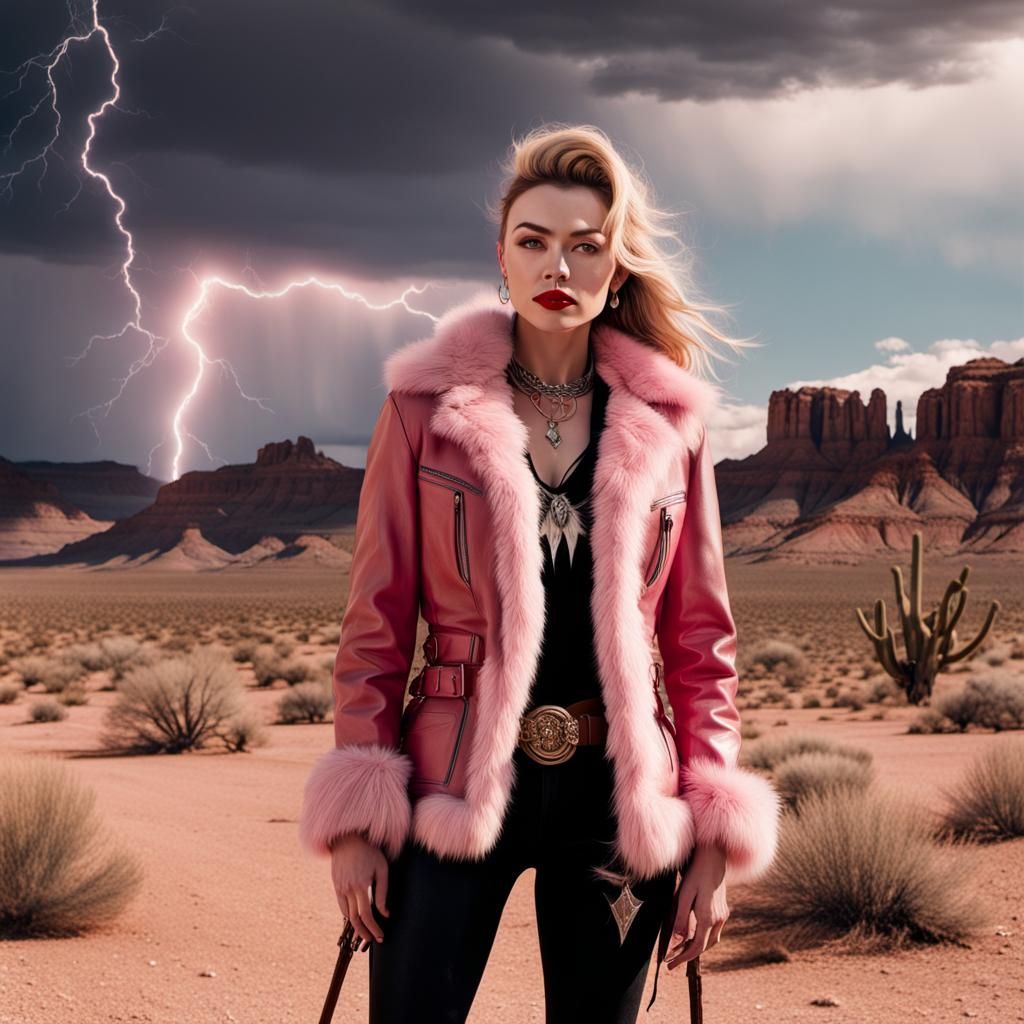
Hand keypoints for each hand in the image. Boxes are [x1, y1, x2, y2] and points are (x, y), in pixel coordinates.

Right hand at [329, 833, 390, 947]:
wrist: (348, 839)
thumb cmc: (369, 852)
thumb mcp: (382, 869)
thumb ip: (383, 892)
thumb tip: (385, 913)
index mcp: (360, 885)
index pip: (366, 914)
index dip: (373, 928)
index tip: (380, 936)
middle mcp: (348, 889)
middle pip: (355, 919)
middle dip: (365, 932)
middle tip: (374, 940)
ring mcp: (340, 888)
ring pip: (347, 915)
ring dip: (356, 927)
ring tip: (366, 933)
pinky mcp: (336, 886)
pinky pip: (342, 906)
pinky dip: (348, 916)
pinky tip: (357, 919)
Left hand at [666, 843, 728, 967]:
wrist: (714, 858)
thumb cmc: (696, 874)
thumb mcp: (685, 895)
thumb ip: (681, 919)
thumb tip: (676, 941)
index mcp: (708, 917)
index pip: (696, 947)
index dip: (682, 959)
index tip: (669, 965)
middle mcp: (718, 919)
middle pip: (704, 946)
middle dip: (688, 955)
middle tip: (672, 960)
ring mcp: (723, 915)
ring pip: (711, 940)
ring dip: (697, 947)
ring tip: (681, 950)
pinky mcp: (723, 910)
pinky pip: (714, 931)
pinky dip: (704, 937)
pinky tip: (695, 934)